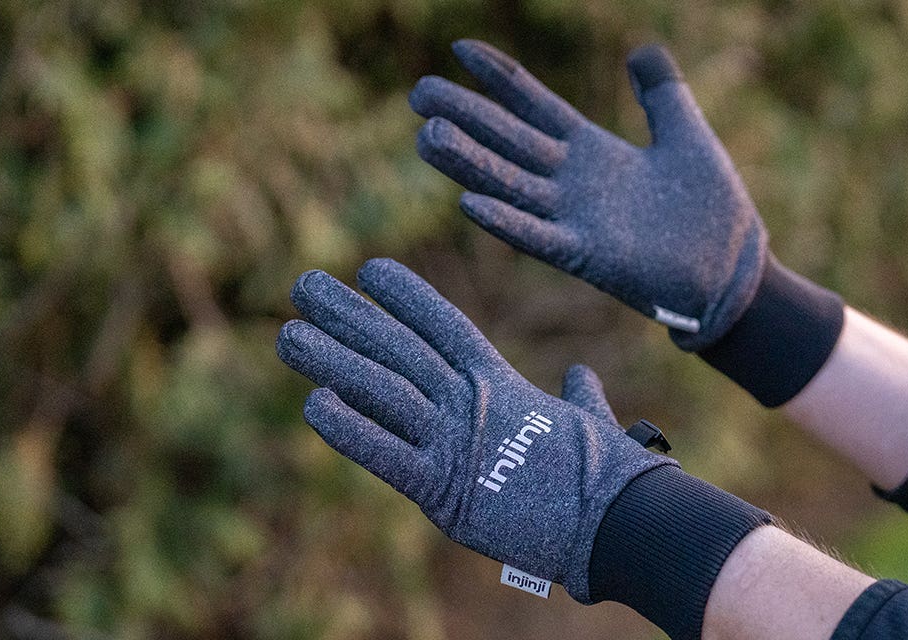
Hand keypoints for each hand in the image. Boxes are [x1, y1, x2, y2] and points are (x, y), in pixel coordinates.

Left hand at [275, 258, 674, 600]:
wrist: (618, 520)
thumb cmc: (608, 473)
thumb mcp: (588, 422)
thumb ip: (577, 395)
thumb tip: (581, 375)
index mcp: (500, 383)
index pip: (443, 324)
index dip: (403, 295)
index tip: (367, 269)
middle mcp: (470, 402)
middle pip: (397, 348)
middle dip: (348, 314)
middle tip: (303, 284)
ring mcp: (454, 442)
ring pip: (380, 390)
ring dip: (331, 360)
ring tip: (288, 334)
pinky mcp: (443, 490)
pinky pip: (384, 455)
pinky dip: (348, 430)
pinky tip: (314, 403)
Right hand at [410, 40, 766, 350]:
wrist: (734, 271)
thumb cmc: (712, 210)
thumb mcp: (686, 133)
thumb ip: (661, 91)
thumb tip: (641, 49)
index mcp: (591, 151)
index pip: (535, 105)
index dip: (499, 77)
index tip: (461, 48)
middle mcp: (572, 183)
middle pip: (507, 140)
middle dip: (464, 115)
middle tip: (418, 92)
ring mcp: (575, 220)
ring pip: (509, 185)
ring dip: (468, 163)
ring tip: (427, 135)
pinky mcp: (589, 257)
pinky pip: (538, 237)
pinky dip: (506, 222)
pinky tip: (469, 203)